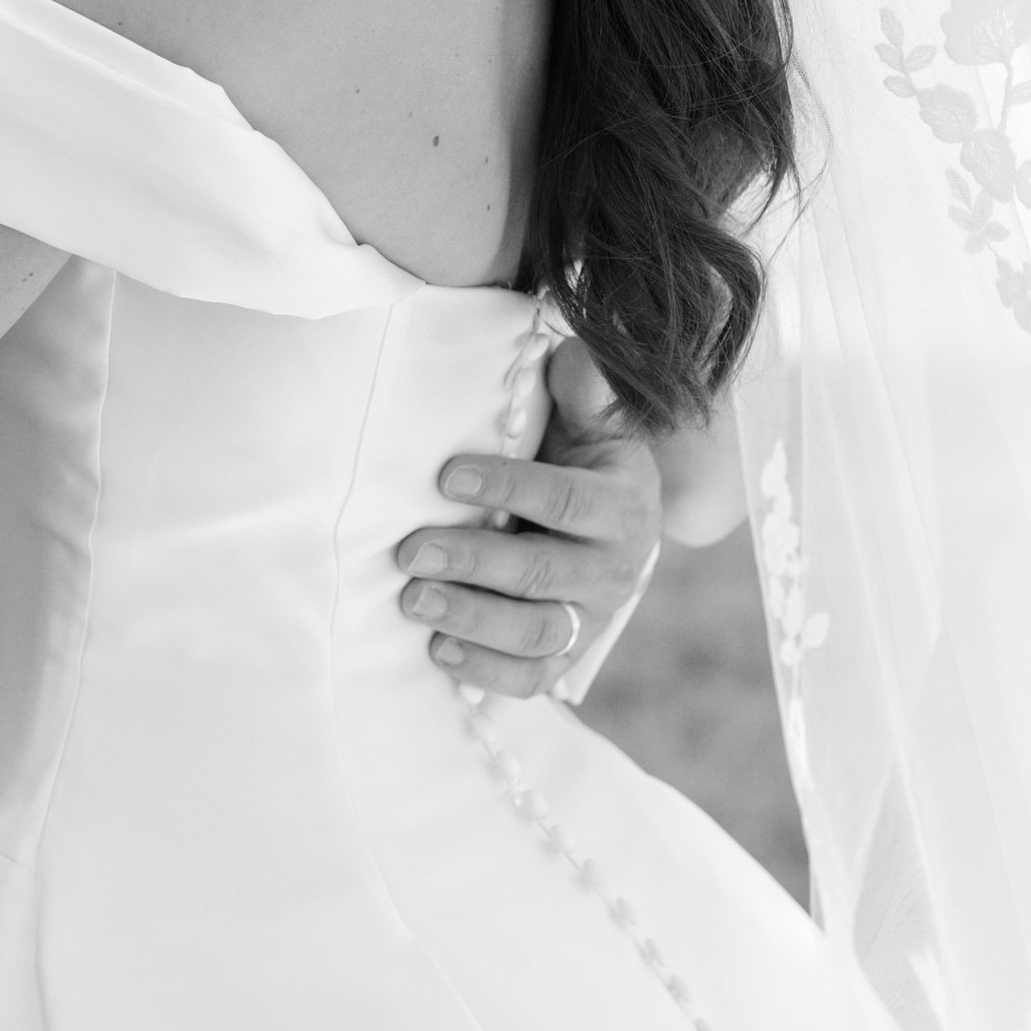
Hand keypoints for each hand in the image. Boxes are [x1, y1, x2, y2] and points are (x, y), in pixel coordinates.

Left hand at [396, 336, 662, 697]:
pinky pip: (531, 678)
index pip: (562, 497)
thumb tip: (573, 353)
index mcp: (620, 502)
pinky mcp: (566, 656)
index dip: (505, 487)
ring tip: (412, 602)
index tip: (444, 476)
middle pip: (541, 571)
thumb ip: (584, 391)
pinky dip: (486, 671)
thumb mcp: (594, 422)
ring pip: (536, 632)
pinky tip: (438, 650)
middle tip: (410, 553)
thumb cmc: (587, 462)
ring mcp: (590, 618)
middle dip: (473, 562)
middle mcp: (613, 567)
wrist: (620, 530)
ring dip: (471, 619)